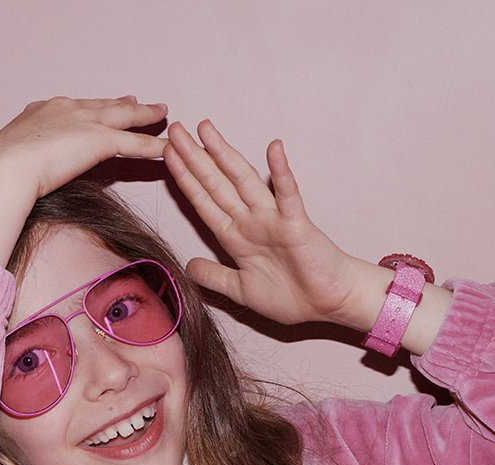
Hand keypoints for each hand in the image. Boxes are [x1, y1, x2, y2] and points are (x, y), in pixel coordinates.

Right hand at [0, 96, 166, 266]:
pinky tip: (168, 148)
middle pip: (104, 105)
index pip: (76, 107)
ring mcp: (85, 122)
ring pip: (125, 117)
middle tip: (139, 101)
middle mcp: (67, 109)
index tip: (103, 105)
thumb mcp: (9, 158)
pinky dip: (153, 145)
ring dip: (146, 116)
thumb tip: (21, 176)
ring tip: (163, 114)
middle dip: (123, 104)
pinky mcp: (100, 141)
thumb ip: (24, 160)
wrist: (4, 168)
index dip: (93, 107)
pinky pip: (135, 143)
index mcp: (42, 111)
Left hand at [164, 120, 380, 327]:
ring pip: (243, 181)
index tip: (167, 156)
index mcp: (235, 237)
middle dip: (195, 158)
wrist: (327, 304)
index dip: (185, 179)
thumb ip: (215, 276)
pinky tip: (273, 149)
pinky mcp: (297, 224)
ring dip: (225, 154)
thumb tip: (188, 266)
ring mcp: (273, 220)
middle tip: (175, 130)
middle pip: (217, 184)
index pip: (204, 202)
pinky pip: (288, 194)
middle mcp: (251, 222)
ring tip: (205, 130)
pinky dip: (281, 172)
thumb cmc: (291, 296)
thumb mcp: (242, 290)